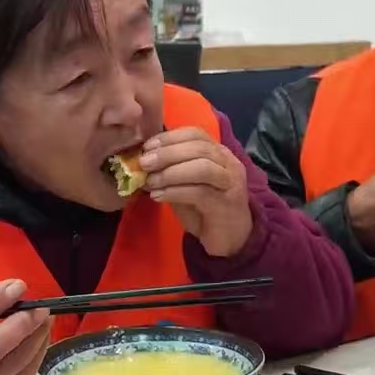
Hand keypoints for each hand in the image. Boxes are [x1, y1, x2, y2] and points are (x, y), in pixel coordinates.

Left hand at [140, 128, 252, 257]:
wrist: (230, 240)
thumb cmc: (205, 211)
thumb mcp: (186, 185)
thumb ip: (171, 171)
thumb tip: (144, 162)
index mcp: (219, 153)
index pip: (196, 134)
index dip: (170, 138)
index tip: (147, 147)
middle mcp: (229, 163)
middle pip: (199, 148)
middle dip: (167, 153)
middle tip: (144, 163)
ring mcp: (230, 183)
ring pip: (202, 167)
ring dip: (171, 172)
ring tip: (150, 181)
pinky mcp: (226, 204)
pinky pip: (199, 192)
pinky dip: (175, 192)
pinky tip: (158, 196)